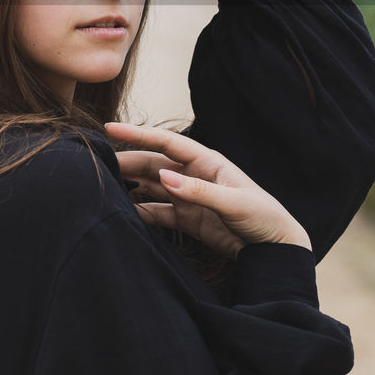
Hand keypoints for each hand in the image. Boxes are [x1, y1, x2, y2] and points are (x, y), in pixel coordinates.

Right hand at [104, 121, 311, 258]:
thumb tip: (164, 177)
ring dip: (130, 185)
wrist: (276, 247)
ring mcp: (188, 196)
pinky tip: (125, 213)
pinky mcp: (188, 218)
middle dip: (126, 161)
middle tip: (98, 163)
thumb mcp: (233, 202)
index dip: (138, 134)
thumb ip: (198, 191)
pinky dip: (141, 212)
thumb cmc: (262, 216)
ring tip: (105, 186)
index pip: (166, 142)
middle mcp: (193, 175)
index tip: (110, 128)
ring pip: (151, 186)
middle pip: (152, 164)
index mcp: (206, 162)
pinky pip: (158, 211)